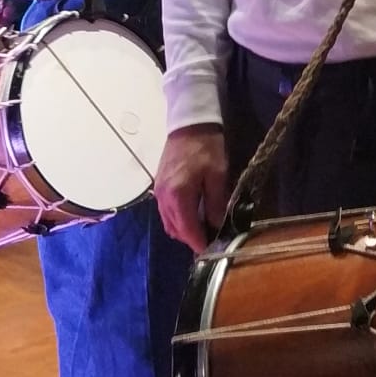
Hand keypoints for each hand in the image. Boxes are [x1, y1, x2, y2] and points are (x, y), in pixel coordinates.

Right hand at [155, 124, 229, 251]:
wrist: (188, 125)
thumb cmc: (206, 148)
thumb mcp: (218, 175)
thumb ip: (216, 203)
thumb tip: (218, 226)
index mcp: (178, 196)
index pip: (187, 230)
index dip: (199, 243)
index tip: (211, 251)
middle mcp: (163, 199)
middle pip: (176, 230)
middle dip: (192, 238)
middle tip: (211, 239)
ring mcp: (158, 194)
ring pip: (169, 223)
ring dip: (184, 229)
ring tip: (203, 229)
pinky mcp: (158, 188)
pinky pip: (166, 212)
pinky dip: (178, 219)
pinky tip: (192, 214)